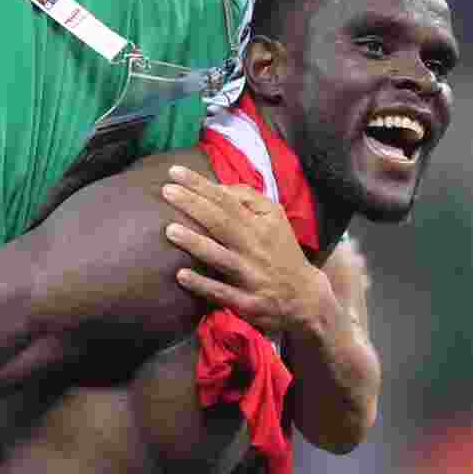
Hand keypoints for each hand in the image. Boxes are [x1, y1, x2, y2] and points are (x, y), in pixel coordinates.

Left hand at [161, 164, 330, 331]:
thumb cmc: (281, 252)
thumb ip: (249, 199)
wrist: (306, 297)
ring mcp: (252, 276)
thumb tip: (218, 187)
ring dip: (196, 244)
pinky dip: (203, 284)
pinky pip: (223, 293)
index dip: (201, 185)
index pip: (228, 199)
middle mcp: (256, 247)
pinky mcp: (249, 302)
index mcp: (261, 224)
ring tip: (170, 230)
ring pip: (221, 257)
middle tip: (166, 191)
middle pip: (222, 222)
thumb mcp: (275, 218)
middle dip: (193, 205)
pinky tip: (181, 275)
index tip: (175, 171)